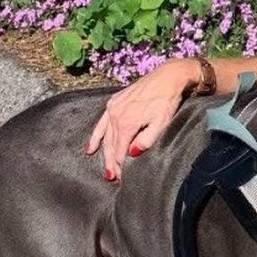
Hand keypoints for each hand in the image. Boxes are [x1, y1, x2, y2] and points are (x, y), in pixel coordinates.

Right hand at [85, 58, 196, 179]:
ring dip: (104, 154)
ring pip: (105, 136)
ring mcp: (112, 108)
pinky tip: (90, 148)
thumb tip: (132, 153)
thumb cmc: (167, 101)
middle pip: (111, 146)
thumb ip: (146, 140)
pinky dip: (95, 136)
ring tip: (107, 170)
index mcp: (127, 123)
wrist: (167, 77)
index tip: (124, 178)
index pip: (120, 152)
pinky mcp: (114, 102)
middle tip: (114, 178)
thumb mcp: (161, 123)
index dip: (122, 167)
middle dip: (112, 164)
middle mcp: (115, 116)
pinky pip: (101, 123)